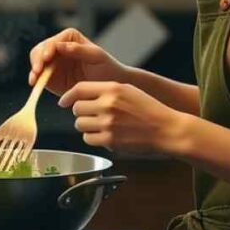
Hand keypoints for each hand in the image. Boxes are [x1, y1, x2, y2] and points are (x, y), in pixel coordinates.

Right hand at [28, 28, 126, 96]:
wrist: (108, 86)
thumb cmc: (107, 67)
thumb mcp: (96, 57)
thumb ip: (79, 50)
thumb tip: (61, 45)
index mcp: (69, 37)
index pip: (54, 41)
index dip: (48, 49)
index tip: (47, 58)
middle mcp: (58, 47)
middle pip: (41, 50)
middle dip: (37, 60)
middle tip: (38, 70)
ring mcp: (53, 62)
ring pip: (36, 62)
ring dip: (34, 70)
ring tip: (34, 79)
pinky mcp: (50, 76)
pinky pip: (39, 76)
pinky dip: (35, 79)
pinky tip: (35, 84)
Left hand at [58, 81, 185, 155]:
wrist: (166, 129)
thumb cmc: (148, 109)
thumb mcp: (127, 90)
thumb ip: (104, 90)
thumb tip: (79, 96)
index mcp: (112, 88)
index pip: (79, 89)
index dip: (68, 96)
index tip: (63, 101)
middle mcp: (108, 105)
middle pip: (76, 108)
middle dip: (81, 112)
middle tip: (92, 115)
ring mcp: (108, 123)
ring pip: (80, 124)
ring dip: (86, 126)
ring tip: (101, 125)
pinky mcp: (110, 140)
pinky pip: (88, 139)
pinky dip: (93, 138)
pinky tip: (106, 135)